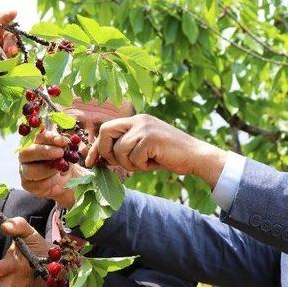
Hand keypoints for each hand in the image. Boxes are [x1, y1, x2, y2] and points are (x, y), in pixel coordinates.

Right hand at [19, 130, 86, 208]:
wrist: (64, 181)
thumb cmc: (63, 163)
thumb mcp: (66, 153)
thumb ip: (64, 146)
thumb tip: (65, 142)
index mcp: (34, 144)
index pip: (38, 138)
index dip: (51, 138)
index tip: (64, 141)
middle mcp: (25, 156)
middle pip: (27, 152)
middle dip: (45, 152)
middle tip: (61, 153)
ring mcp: (24, 171)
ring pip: (30, 171)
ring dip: (48, 170)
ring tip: (60, 170)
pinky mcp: (27, 185)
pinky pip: (37, 184)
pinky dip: (50, 182)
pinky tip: (58, 180)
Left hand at [84, 114, 227, 188]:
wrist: (195, 156)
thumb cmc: (169, 156)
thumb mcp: (144, 149)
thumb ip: (126, 149)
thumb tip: (102, 159)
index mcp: (137, 120)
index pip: (107, 129)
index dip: (96, 147)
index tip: (91, 162)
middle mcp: (139, 120)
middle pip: (106, 132)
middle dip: (106, 152)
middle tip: (117, 164)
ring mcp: (145, 128)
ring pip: (120, 150)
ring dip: (130, 164)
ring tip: (147, 163)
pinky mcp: (150, 138)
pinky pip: (134, 158)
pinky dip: (142, 166)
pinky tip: (156, 162)